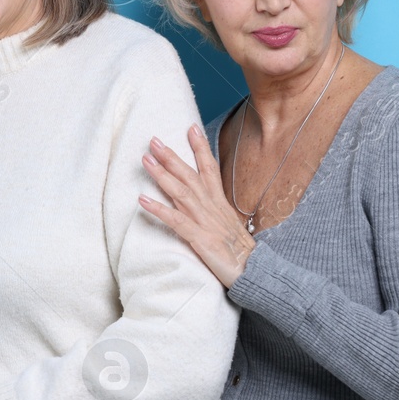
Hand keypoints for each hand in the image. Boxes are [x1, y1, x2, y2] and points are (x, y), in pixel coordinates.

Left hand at [139, 126, 256, 287]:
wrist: (256, 272)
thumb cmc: (239, 252)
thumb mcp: (228, 225)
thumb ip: (214, 211)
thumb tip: (202, 200)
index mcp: (219, 203)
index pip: (210, 169)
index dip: (200, 148)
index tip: (191, 127)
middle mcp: (212, 207)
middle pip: (190, 176)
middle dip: (171, 156)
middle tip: (153, 140)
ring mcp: (206, 222)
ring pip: (181, 192)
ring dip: (162, 175)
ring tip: (145, 160)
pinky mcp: (200, 239)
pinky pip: (176, 221)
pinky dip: (159, 209)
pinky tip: (142, 200)